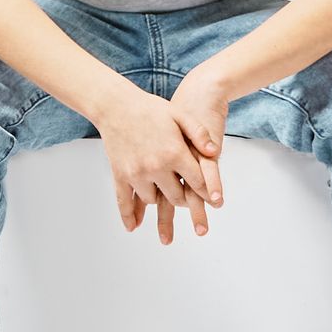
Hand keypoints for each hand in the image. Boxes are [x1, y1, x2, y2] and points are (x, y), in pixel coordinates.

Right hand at [97, 79, 224, 235]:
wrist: (116, 105)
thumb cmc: (150, 109)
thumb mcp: (180, 115)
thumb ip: (199, 134)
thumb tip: (214, 152)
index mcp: (174, 152)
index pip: (197, 181)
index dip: (208, 192)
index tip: (215, 201)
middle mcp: (156, 166)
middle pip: (177, 196)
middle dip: (186, 199)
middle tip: (190, 198)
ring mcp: (136, 173)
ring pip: (154, 200)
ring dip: (161, 199)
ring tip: (164, 193)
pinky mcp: (120, 175)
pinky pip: (125, 202)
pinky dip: (130, 216)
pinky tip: (134, 226)